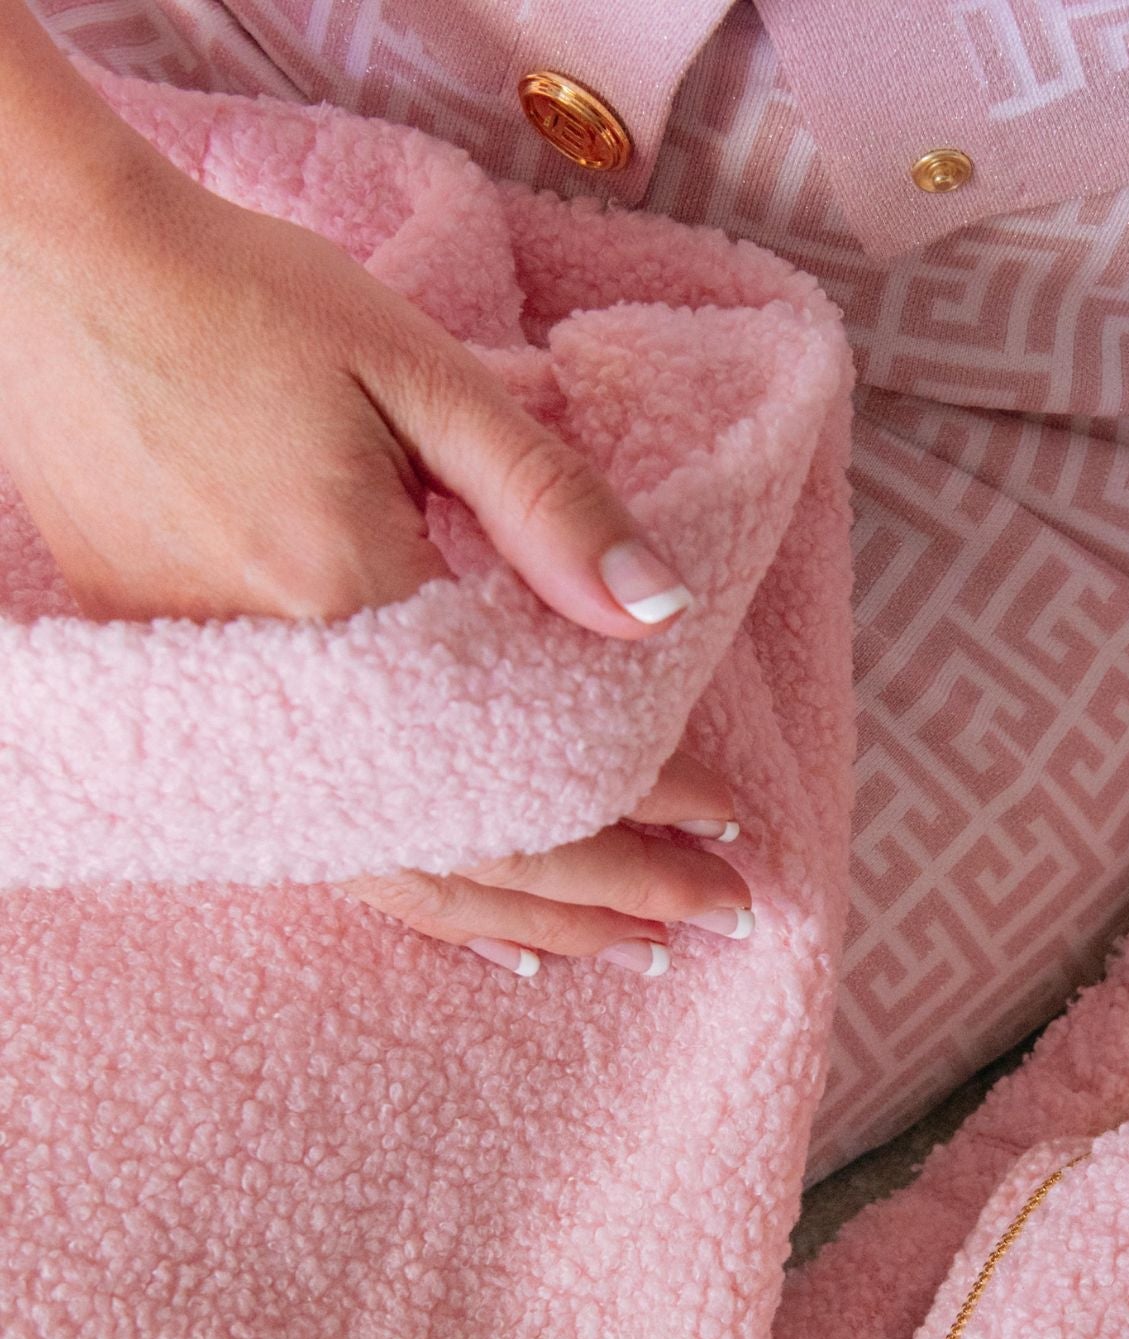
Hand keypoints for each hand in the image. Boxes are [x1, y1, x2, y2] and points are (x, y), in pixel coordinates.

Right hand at [0, 41, 746, 962]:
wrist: (57, 272)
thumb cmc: (243, 303)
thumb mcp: (418, 374)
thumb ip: (547, 501)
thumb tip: (660, 611)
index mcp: (351, 602)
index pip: (535, 756)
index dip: (645, 804)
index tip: (731, 831)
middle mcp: (288, 697)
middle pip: (484, 850)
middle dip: (616, 892)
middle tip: (722, 915)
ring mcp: (231, 722)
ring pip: (407, 878)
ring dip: (532, 919)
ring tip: (631, 946)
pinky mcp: (196, 719)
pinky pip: (330, 854)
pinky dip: (426, 900)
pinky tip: (491, 934)